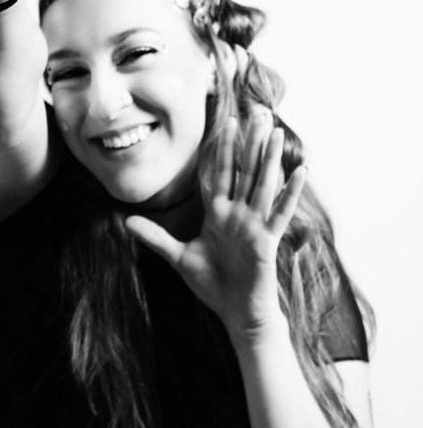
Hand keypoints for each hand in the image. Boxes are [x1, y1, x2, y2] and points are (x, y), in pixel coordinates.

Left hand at [126, 116, 307, 346]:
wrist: (237, 314)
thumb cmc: (214, 286)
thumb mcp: (179, 257)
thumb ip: (155, 237)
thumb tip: (126, 221)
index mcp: (220, 214)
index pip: (222, 173)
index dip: (224, 148)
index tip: (227, 122)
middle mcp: (239, 214)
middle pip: (245, 171)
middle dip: (250, 143)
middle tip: (258, 113)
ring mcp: (255, 226)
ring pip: (263, 184)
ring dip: (270, 159)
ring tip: (277, 132)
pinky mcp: (267, 241)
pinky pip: (280, 213)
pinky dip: (290, 193)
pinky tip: (301, 172)